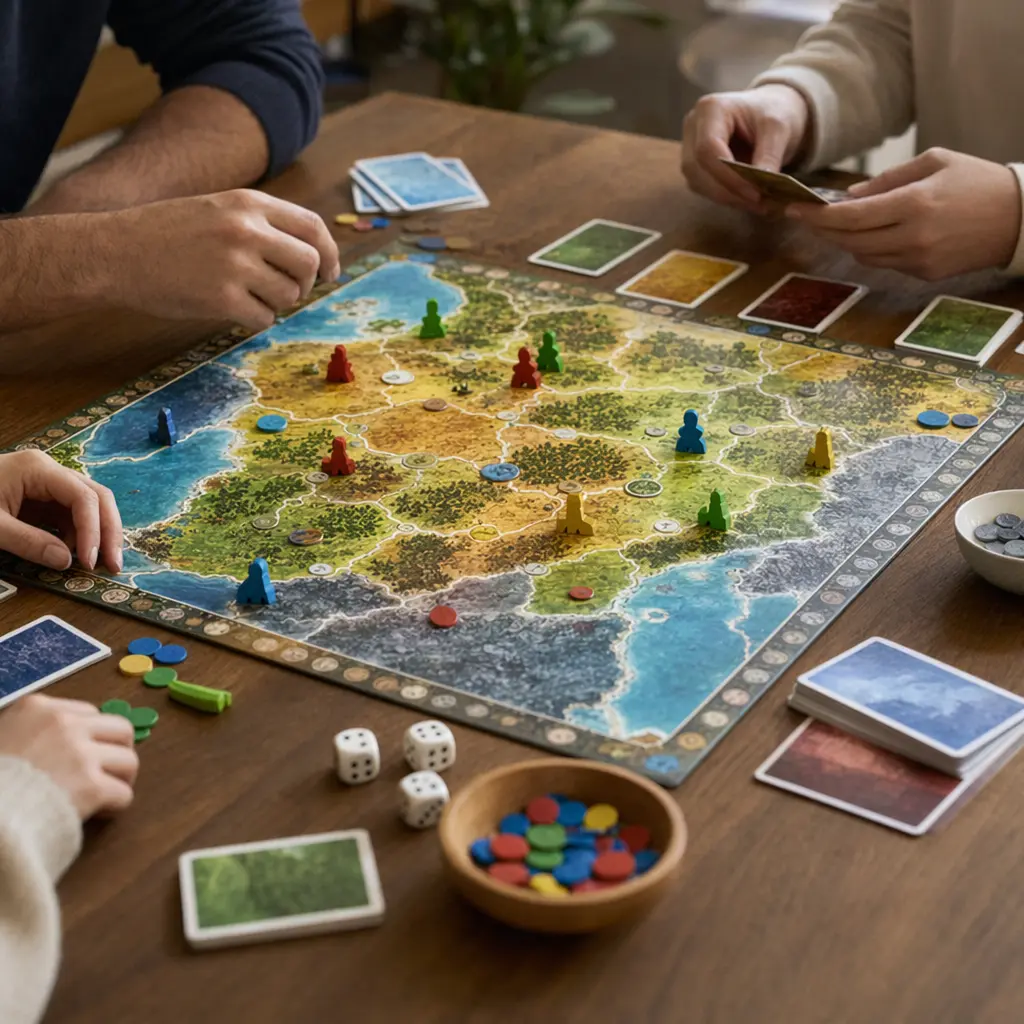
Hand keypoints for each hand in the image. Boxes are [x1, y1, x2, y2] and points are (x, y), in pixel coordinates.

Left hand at [0, 450, 121, 572]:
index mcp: (38, 469)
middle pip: (97, 497)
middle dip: (108, 531)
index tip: (90, 561)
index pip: (83, 496)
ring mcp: (46, 484)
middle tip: (114, 565)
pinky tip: (76, 556)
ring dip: (97, 535)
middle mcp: (49, 471)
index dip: (93, 529)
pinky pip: (70, 516)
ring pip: (89, 506)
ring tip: (98, 564)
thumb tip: (66, 561)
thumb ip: (28, 542)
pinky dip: (78, 537)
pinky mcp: (40, 499)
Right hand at [0, 695, 138, 819]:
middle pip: (120, 730)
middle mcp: (63, 724)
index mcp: (37, 708)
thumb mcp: (0, 737)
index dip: (90, 736)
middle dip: (118, 751)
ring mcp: (79, 754)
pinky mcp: (91, 787)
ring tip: (104, 794)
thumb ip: (27, 731)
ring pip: (129, 760)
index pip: (89, 713)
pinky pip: (123, 793)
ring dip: (120, 778)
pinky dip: (115, 805)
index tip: (83, 754)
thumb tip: (52, 743)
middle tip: (106, 771)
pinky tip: (98, 813)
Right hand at [100, 190, 341, 330]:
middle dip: (305, 283)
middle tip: (288, 290)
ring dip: (276, 302)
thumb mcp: (217, 209)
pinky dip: (255, 320)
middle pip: (309, 264)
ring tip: (247, 295)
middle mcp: (246, 230)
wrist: (114, 252)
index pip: (312, 227)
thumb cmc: (167, 234)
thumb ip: (261, 225)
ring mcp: (235, 265)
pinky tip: (233, 310)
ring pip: (288, 294)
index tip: (330, 272)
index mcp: (248, 203)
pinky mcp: (222, 299)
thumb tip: (312, 258)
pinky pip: (264, 318)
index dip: (330, 253)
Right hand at [682, 84, 810, 208]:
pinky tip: (746, 198)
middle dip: (727, 191)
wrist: (770, 111)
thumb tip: (761, 188)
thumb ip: (769, 156)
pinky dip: (725, 197)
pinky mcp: (695, 164)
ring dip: (725, 197)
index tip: (755, 193)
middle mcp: (693, 126)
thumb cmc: (774, 111)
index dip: (728, 176)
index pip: (707, 149)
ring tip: (756, 203)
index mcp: (711, 108)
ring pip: (697, 182)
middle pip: (697, 168)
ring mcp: (690, 146)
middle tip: (758, 203)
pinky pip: (703, 187)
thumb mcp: (778, 128)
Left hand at [787, 149, 1021, 279]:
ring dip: (845, 241)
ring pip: (863, 255)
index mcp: (914, 203)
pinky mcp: (924, 274)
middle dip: (823, 230)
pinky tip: (871, 235)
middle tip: (806, 217)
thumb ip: (888, 180)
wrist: (1019, 218)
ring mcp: (918, 260)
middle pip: (849, 240)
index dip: (817, 216)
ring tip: (837, 224)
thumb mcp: (934, 162)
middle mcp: (913, 237)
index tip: (794, 208)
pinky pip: (884, 263)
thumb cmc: (976, 181)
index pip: (850, 217)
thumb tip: (849, 197)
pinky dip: (871, 249)